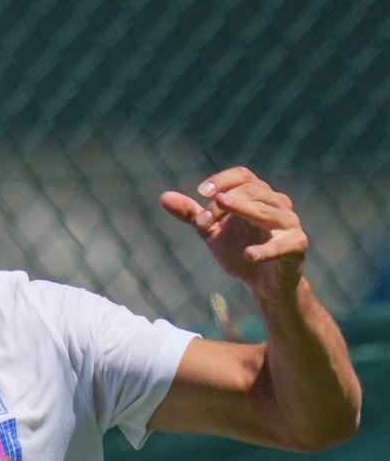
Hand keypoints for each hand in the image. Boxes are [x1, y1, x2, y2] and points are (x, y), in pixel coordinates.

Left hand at [160, 166, 307, 303]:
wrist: (264, 283)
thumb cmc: (240, 249)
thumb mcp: (212, 232)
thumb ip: (192, 215)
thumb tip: (163, 197)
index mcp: (258, 195)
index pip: (243, 176)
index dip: (223, 180)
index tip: (200, 192)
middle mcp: (277, 203)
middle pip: (251, 191)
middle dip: (223, 205)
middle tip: (201, 222)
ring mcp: (289, 224)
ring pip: (267, 211)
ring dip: (241, 213)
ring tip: (218, 220)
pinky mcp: (297, 246)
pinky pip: (284, 244)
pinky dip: (267, 249)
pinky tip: (249, 254)